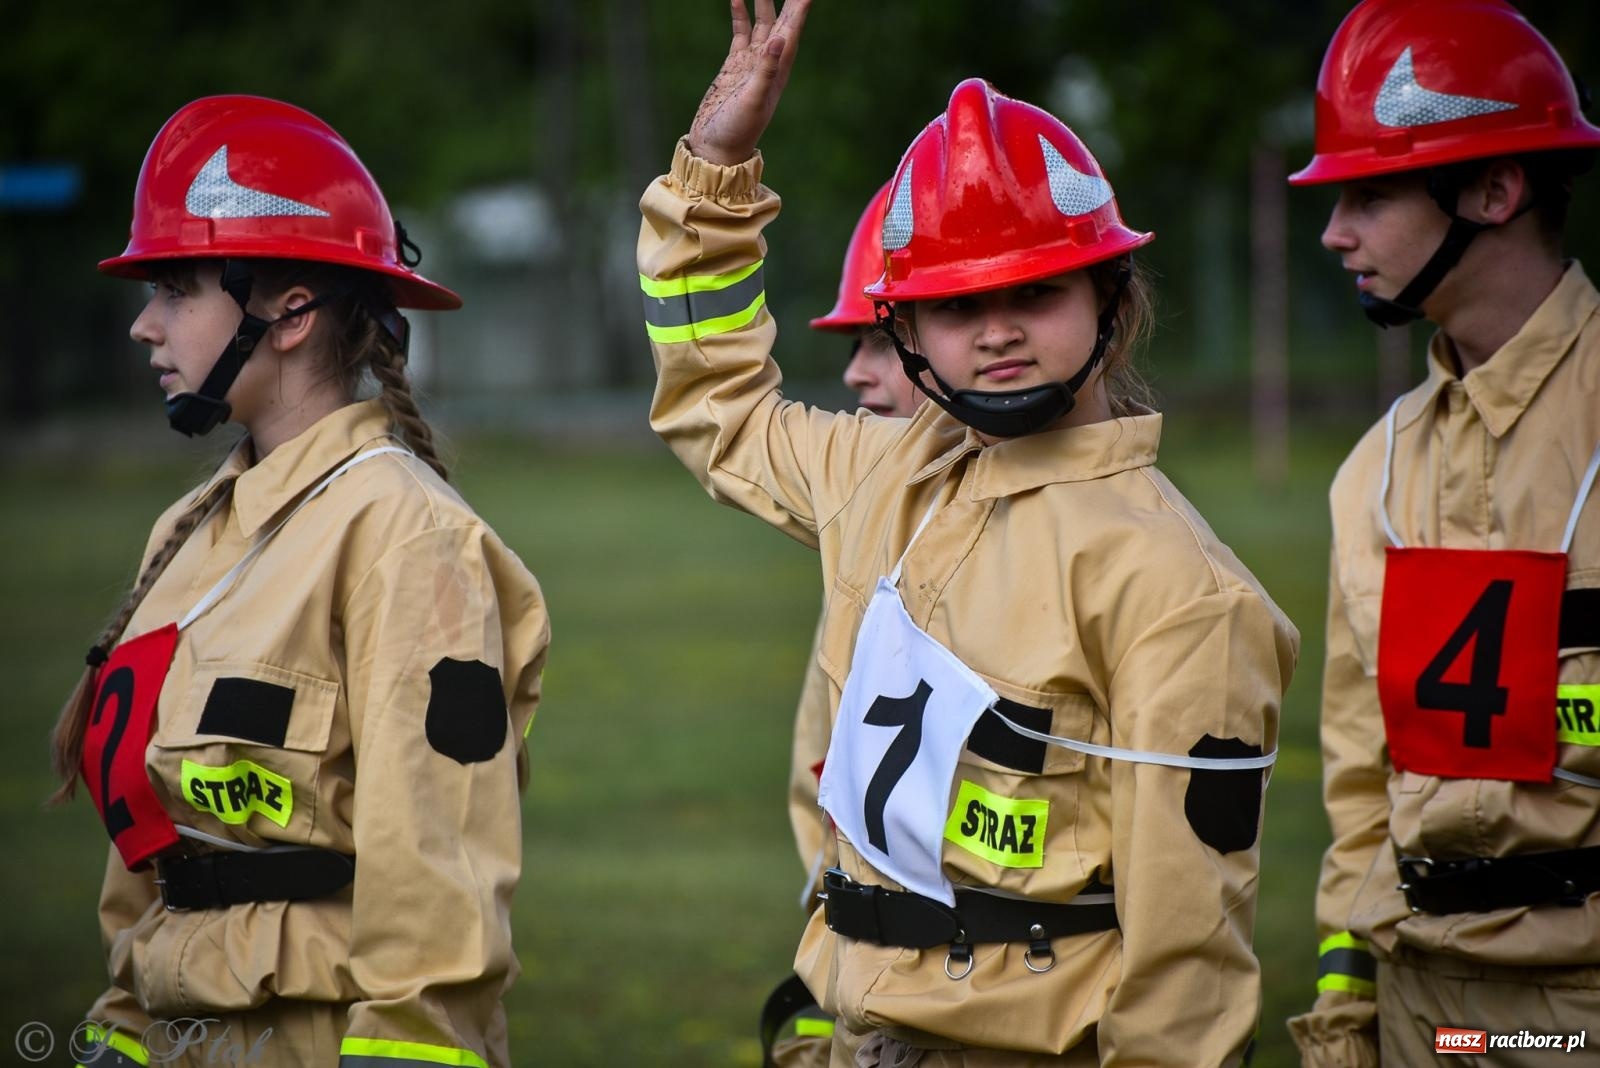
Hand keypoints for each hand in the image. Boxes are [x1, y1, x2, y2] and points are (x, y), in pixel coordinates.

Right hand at [686, 0, 811, 165]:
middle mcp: (770, 62)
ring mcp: (752, 62)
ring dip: (764, 1)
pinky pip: (741, 32)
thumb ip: (765, 71)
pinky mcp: (734, 65)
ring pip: (762, 22)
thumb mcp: (752, 102)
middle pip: (783, 20)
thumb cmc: (736, 131)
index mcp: (779, 69)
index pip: (793, 29)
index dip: (800, 6)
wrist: (716, 148)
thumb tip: (778, 39)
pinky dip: (741, 15)